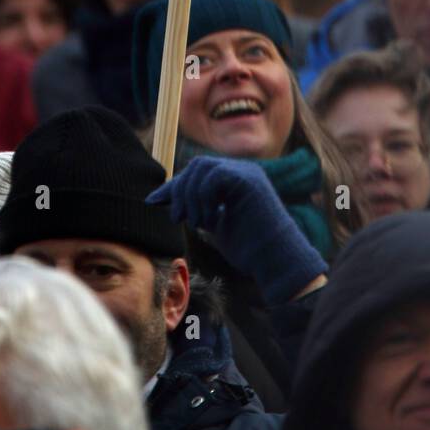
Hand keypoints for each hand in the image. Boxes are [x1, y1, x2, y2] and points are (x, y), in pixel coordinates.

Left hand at [148, 156, 324, 305]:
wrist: (276, 262)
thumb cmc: (250, 249)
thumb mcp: (215, 224)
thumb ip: (197, 207)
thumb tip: (165, 199)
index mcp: (235, 179)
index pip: (197, 173)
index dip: (174, 186)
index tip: (152, 201)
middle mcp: (242, 170)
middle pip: (196, 166)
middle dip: (180, 190)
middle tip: (178, 218)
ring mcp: (247, 173)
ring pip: (202, 169)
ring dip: (190, 197)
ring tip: (197, 222)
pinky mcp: (249, 181)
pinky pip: (214, 176)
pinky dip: (204, 198)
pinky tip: (210, 219)